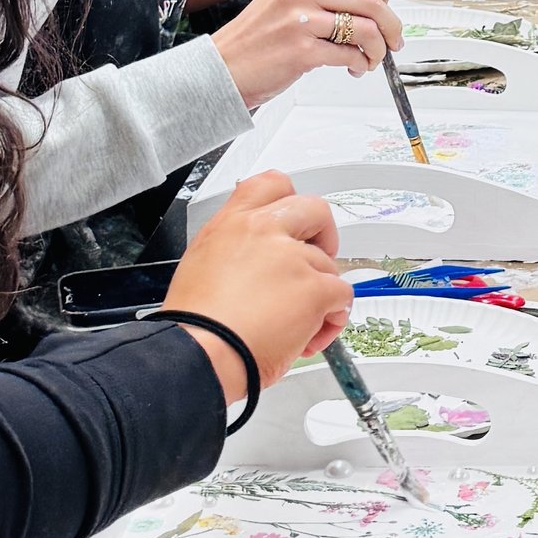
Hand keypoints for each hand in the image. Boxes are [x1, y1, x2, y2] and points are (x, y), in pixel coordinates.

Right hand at [162, 173, 351, 388]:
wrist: (201, 353)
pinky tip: (308, 337)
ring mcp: (293, 257)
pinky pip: (342, 296)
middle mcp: (264, 231)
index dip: (289, 199)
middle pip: (315, 209)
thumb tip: (256, 264)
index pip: (271, 184)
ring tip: (295, 325)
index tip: (295, 221)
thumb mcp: (202, 265)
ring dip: (320, 294)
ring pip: (329, 266)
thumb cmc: (196, 325)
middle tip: (313, 265)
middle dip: (323, 236)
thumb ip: (235, 251)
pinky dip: (332, 319)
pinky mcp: (315, 288)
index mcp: (232, 224)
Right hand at [211, 0, 401, 110]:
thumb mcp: (283, 2)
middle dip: (391, 23)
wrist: (220, 69)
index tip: (388, 4)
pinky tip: (355, 68)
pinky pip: (349, 54)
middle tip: (393, 39)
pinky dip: (361, 64)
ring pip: (365, 28)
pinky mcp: (301, 51)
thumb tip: (366, 6)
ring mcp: (300, 21)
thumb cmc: (254, 40)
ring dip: (379, 48)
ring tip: (372, 58)